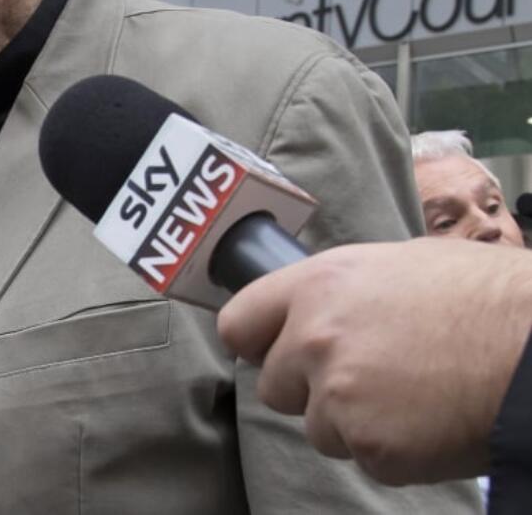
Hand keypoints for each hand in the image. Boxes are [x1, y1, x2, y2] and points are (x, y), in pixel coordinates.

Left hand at [217, 237, 531, 484]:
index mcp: (316, 286)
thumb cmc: (481, 297)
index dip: (256, 342)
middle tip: (366, 378)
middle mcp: (314, 339)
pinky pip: (365, 458)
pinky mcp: (372, 447)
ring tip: (411, 395)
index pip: (239, 323)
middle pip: (273, 385)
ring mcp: (339, 396)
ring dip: (353, 422)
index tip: (272, 350)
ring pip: (319, 427)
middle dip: (309, 388)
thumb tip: (324, 303)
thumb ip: (343, 289)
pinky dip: (392, 450)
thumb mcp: (397, 263)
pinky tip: (430, 421)